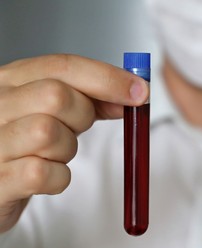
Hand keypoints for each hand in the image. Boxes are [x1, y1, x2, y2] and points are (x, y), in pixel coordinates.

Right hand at [0, 54, 148, 232]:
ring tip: (54, 154)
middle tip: (77, 128)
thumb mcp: (52, 111)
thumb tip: (133, 94)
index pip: (63, 66)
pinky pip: (43, 174)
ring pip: (48, 133)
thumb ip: (89, 99)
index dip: (108, 78)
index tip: (140, 91)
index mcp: (11, 80)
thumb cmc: (27, 143)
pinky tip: (47, 177)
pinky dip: (58, 178)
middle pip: (56, 96)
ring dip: (67, 150)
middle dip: (83, 115)